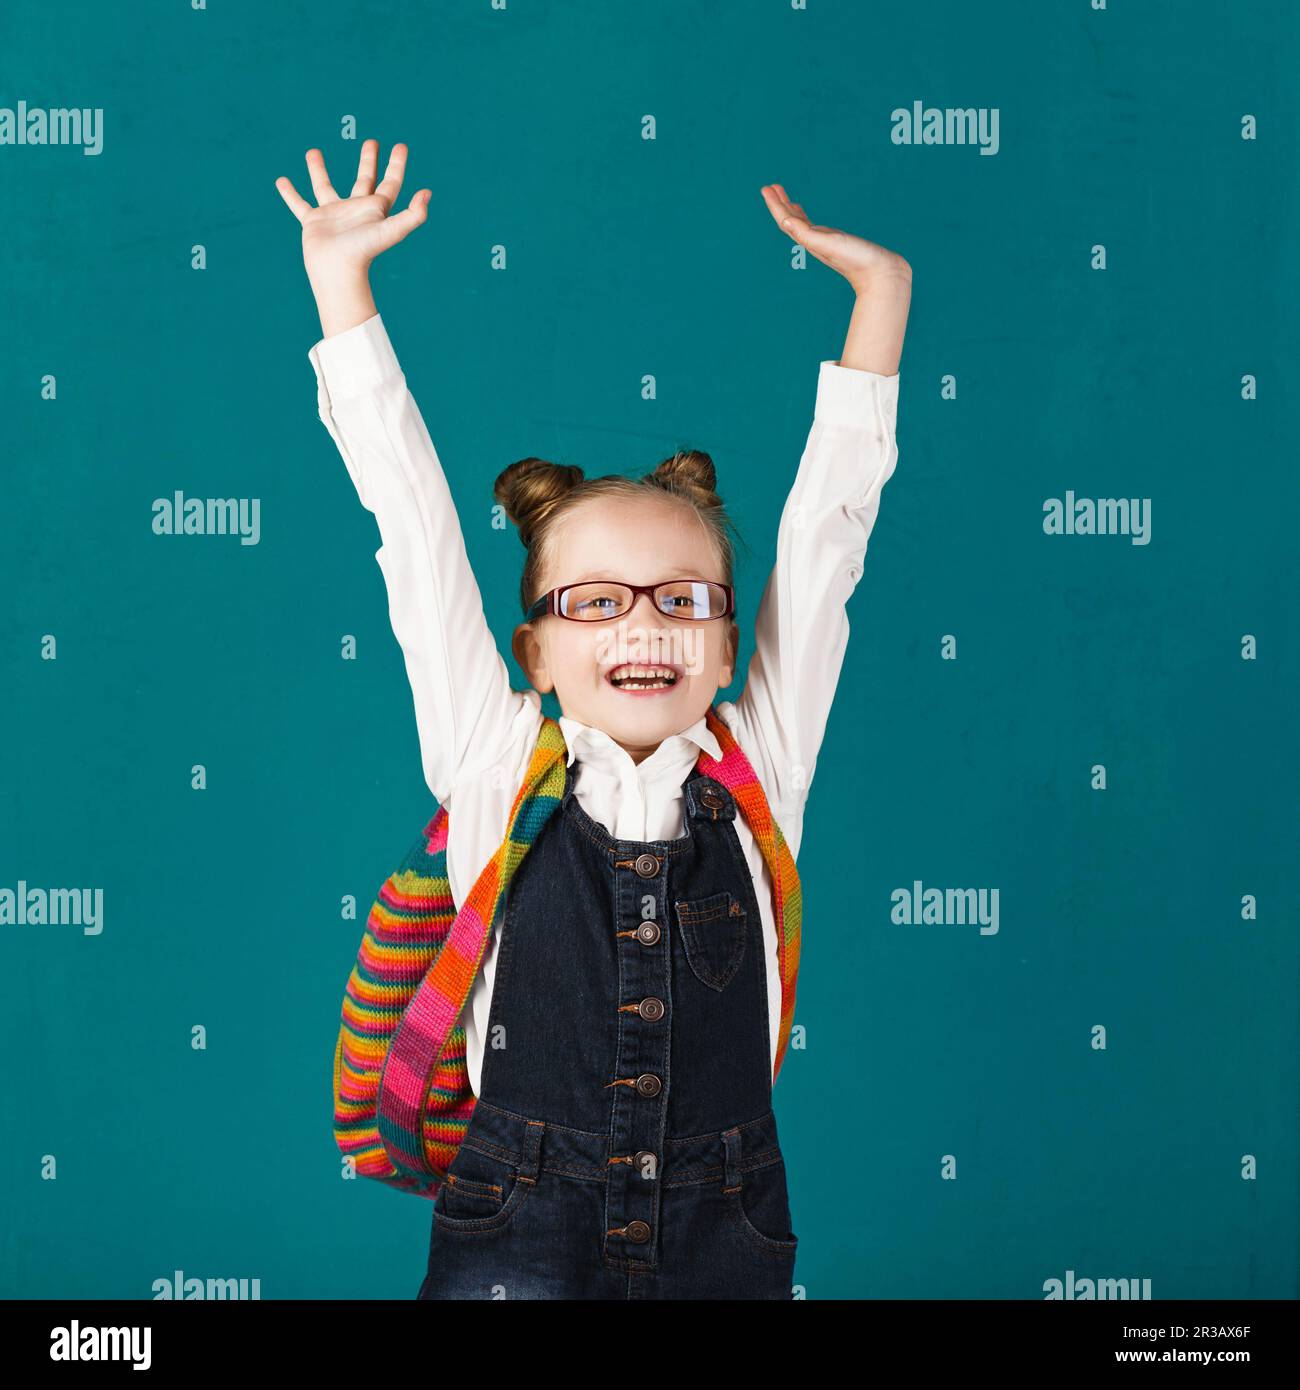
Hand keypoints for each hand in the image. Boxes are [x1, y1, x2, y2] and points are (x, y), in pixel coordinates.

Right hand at [275, 140, 431, 286]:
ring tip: (313, 151)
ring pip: (325, 186)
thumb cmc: (364, 252)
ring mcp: (333, 215)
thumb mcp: (392, 231)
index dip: (397, 165)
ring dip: (318, 169)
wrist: (338, 271)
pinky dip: (290, 194)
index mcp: (375, 210)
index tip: (400, 145)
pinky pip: (299, 204)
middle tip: (371, 142)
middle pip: (364, 180)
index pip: (390, 183)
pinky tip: (281, 181)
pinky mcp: (313, 222)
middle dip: (369, 161)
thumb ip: (413, 215)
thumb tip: (427, 193)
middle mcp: (355, 210)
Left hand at [760, 184, 910, 293]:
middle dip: (779, 204)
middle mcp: (814, 241)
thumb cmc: (856, 260)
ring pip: (800, 223)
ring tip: (782, 195)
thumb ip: (807, 234)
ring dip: (789, 209)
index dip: (775, 205)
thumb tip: (785, 222)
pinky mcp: (835, 241)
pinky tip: (802, 213)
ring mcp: (824, 241)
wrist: (880, 274)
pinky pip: (813, 226)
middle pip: (789, 220)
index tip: (766, 188)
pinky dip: (804, 217)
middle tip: (769, 187)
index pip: (786, 221)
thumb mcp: (829, 244)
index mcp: (809, 241)